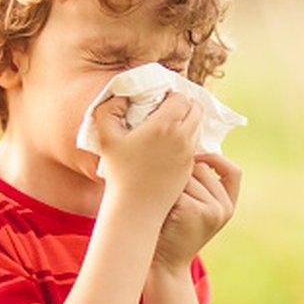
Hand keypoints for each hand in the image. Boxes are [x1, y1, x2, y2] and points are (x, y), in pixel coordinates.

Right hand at [93, 91, 202, 220]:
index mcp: (165, 125)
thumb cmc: (119, 172)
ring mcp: (188, 153)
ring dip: (188, 121)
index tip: (158, 101)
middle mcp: (182, 137)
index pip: (181, 98)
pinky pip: (195, 144)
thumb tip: (121, 95)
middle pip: (196, 109)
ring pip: (198, 127)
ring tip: (168, 125)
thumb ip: (109, 109)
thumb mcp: (106, 137)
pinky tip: (169, 143)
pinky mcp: (190, 167)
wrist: (136, 207)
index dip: (171, 96)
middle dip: (185, 105)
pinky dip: (187, 139)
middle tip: (167, 109)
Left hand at [152, 152, 241, 271]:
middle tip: (168, 196)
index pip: (234, 171)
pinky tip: (161, 210)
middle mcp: (225, 208)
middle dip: (182, 174)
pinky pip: (176, 186)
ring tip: (164, 206)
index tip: (196, 158)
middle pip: (202, 168)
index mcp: (228, 205)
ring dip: (171, 185)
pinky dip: (164, 194)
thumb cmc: (173, 230)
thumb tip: (189, 146)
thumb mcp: (196, 209)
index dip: (216, 159)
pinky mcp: (195, 210)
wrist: (165, 264)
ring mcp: (212, 210)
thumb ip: (201, 185)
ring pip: (187, 176)